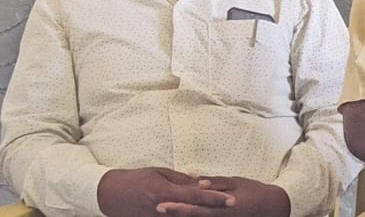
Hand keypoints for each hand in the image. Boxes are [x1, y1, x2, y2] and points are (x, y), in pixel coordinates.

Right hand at [96, 168, 232, 216]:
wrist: (109, 194)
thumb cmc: (136, 179)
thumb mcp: (159, 173)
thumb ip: (182, 179)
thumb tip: (203, 181)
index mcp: (166, 192)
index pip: (196, 195)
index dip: (215, 198)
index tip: (231, 200)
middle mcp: (163, 208)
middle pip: (195, 210)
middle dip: (214, 209)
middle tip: (233, 207)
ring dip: (202, 215)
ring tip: (220, 213)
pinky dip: (185, 216)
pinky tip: (198, 215)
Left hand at [156, 176, 290, 216]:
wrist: (272, 207)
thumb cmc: (253, 191)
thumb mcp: (236, 182)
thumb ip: (216, 182)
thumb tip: (197, 180)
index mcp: (223, 204)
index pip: (196, 205)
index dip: (178, 205)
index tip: (160, 202)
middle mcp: (220, 216)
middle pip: (192, 216)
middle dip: (174, 213)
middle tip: (156, 209)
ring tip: (163, 214)